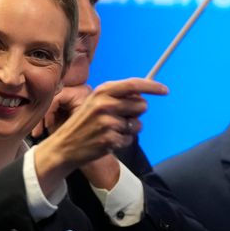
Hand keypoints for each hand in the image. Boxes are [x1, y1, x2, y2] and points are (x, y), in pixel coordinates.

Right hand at [34, 78, 166, 192]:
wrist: (64, 146)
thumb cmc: (84, 123)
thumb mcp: (95, 102)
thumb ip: (117, 97)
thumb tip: (143, 96)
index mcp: (102, 91)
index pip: (133, 84)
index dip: (152, 87)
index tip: (165, 90)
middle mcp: (105, 104)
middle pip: (141, 106)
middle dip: (137, 113)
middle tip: (122, 118)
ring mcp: (107, 122)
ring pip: (137, 125)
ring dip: (129, 130)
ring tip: (111, 131)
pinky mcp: (110, 139)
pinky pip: (129, 140)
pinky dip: (122, 142)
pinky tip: (108, 141)